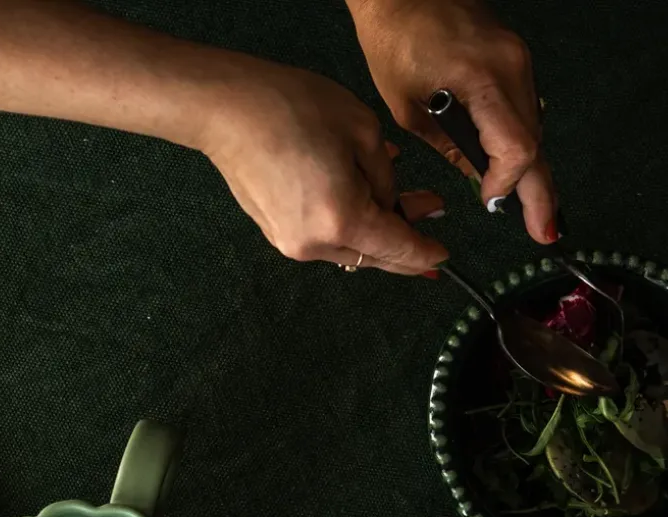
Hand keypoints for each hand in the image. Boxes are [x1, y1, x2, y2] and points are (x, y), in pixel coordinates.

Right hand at [196, 56, 446, 272]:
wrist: (225, 109)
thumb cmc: (292, 107)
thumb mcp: (362, 131)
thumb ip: (388, 178)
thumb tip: (392, 204)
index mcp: (344, 219)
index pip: (398, 249)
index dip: (424, 254)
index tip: (442, 257)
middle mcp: (318, 244)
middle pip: (376, 257)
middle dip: (405, 242)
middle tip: (429, 215)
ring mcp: (294, 246)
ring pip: (351, 250)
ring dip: (375, 232)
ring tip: (394, 199)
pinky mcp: (278, 237)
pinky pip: (326, 240)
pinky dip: (348, 226)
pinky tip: (356, 199)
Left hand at [348, 0, 554, 242]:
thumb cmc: (393, 41)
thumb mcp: (409, 109)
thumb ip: (449, 147)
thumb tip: (480, 179)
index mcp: (482, 79)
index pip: (516, 148)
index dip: (506, 184)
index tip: (488, 203)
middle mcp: (511, 66)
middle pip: (536, 143)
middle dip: (540, 193)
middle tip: (545, 233)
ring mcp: (518, 58)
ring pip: (535, 128)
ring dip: (532, 169)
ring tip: (535, 208)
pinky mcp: (516, 56)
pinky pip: (526, 108)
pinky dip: (521, 141)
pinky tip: (516, 168)